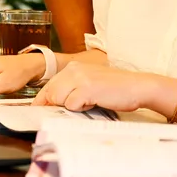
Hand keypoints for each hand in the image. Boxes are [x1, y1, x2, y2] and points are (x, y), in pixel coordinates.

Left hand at [35, 62, 161, 111]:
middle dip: (58, 105)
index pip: (48, 86)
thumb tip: (51, 103)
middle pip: (50, 93)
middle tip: (77, 106)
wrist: (138, 87)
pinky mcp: (86, 88)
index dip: (43, 100)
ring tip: (89, 102)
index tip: (39, 109)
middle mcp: (74, 69)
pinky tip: (94, 103)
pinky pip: (71, 104)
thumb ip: (71, 89)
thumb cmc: (115, 88)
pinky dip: (81, 108)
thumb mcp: (89, 83)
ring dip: (71, 106)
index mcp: (73, 67)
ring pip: (58, 99)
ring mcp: (79, 78)